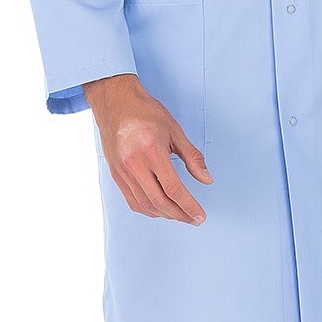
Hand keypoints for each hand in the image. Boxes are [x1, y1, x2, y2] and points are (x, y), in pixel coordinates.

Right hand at [83, 73, 212, 223]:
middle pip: (159, 202)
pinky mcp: (116, 174)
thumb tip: (206, 179)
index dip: (189, 206)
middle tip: (193, 219)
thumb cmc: (144, 112)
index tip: (199, 215)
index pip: (173, 188)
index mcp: (151, 151)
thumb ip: (192, 157)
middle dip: (179, 215)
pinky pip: (132, 201)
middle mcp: (134, 164)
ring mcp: (122, 171)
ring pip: (145, 205)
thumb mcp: (175, 131)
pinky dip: (148, 209)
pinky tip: (160, 209)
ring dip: (165, 214)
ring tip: (180, 214)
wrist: (116, 102)